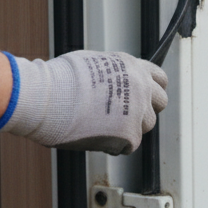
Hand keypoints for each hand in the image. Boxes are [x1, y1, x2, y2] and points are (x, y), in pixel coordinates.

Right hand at [0, 50, 168, 155]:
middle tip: (126, 115)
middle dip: (145, 109)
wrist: (47, 97)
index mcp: (134, 67)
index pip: (160, 79)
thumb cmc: (60, 80)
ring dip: (131, 127)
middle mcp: (142, 87)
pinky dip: (117, 144)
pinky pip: (131, 144)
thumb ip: (114, 74)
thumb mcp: (93, 63)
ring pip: (147, 125)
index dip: (151, 89)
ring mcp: (138, 111)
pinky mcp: (129, 134)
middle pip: (160, 103)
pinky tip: (100, 138)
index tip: (144, 97)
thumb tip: (114, 82)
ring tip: (107, 126)